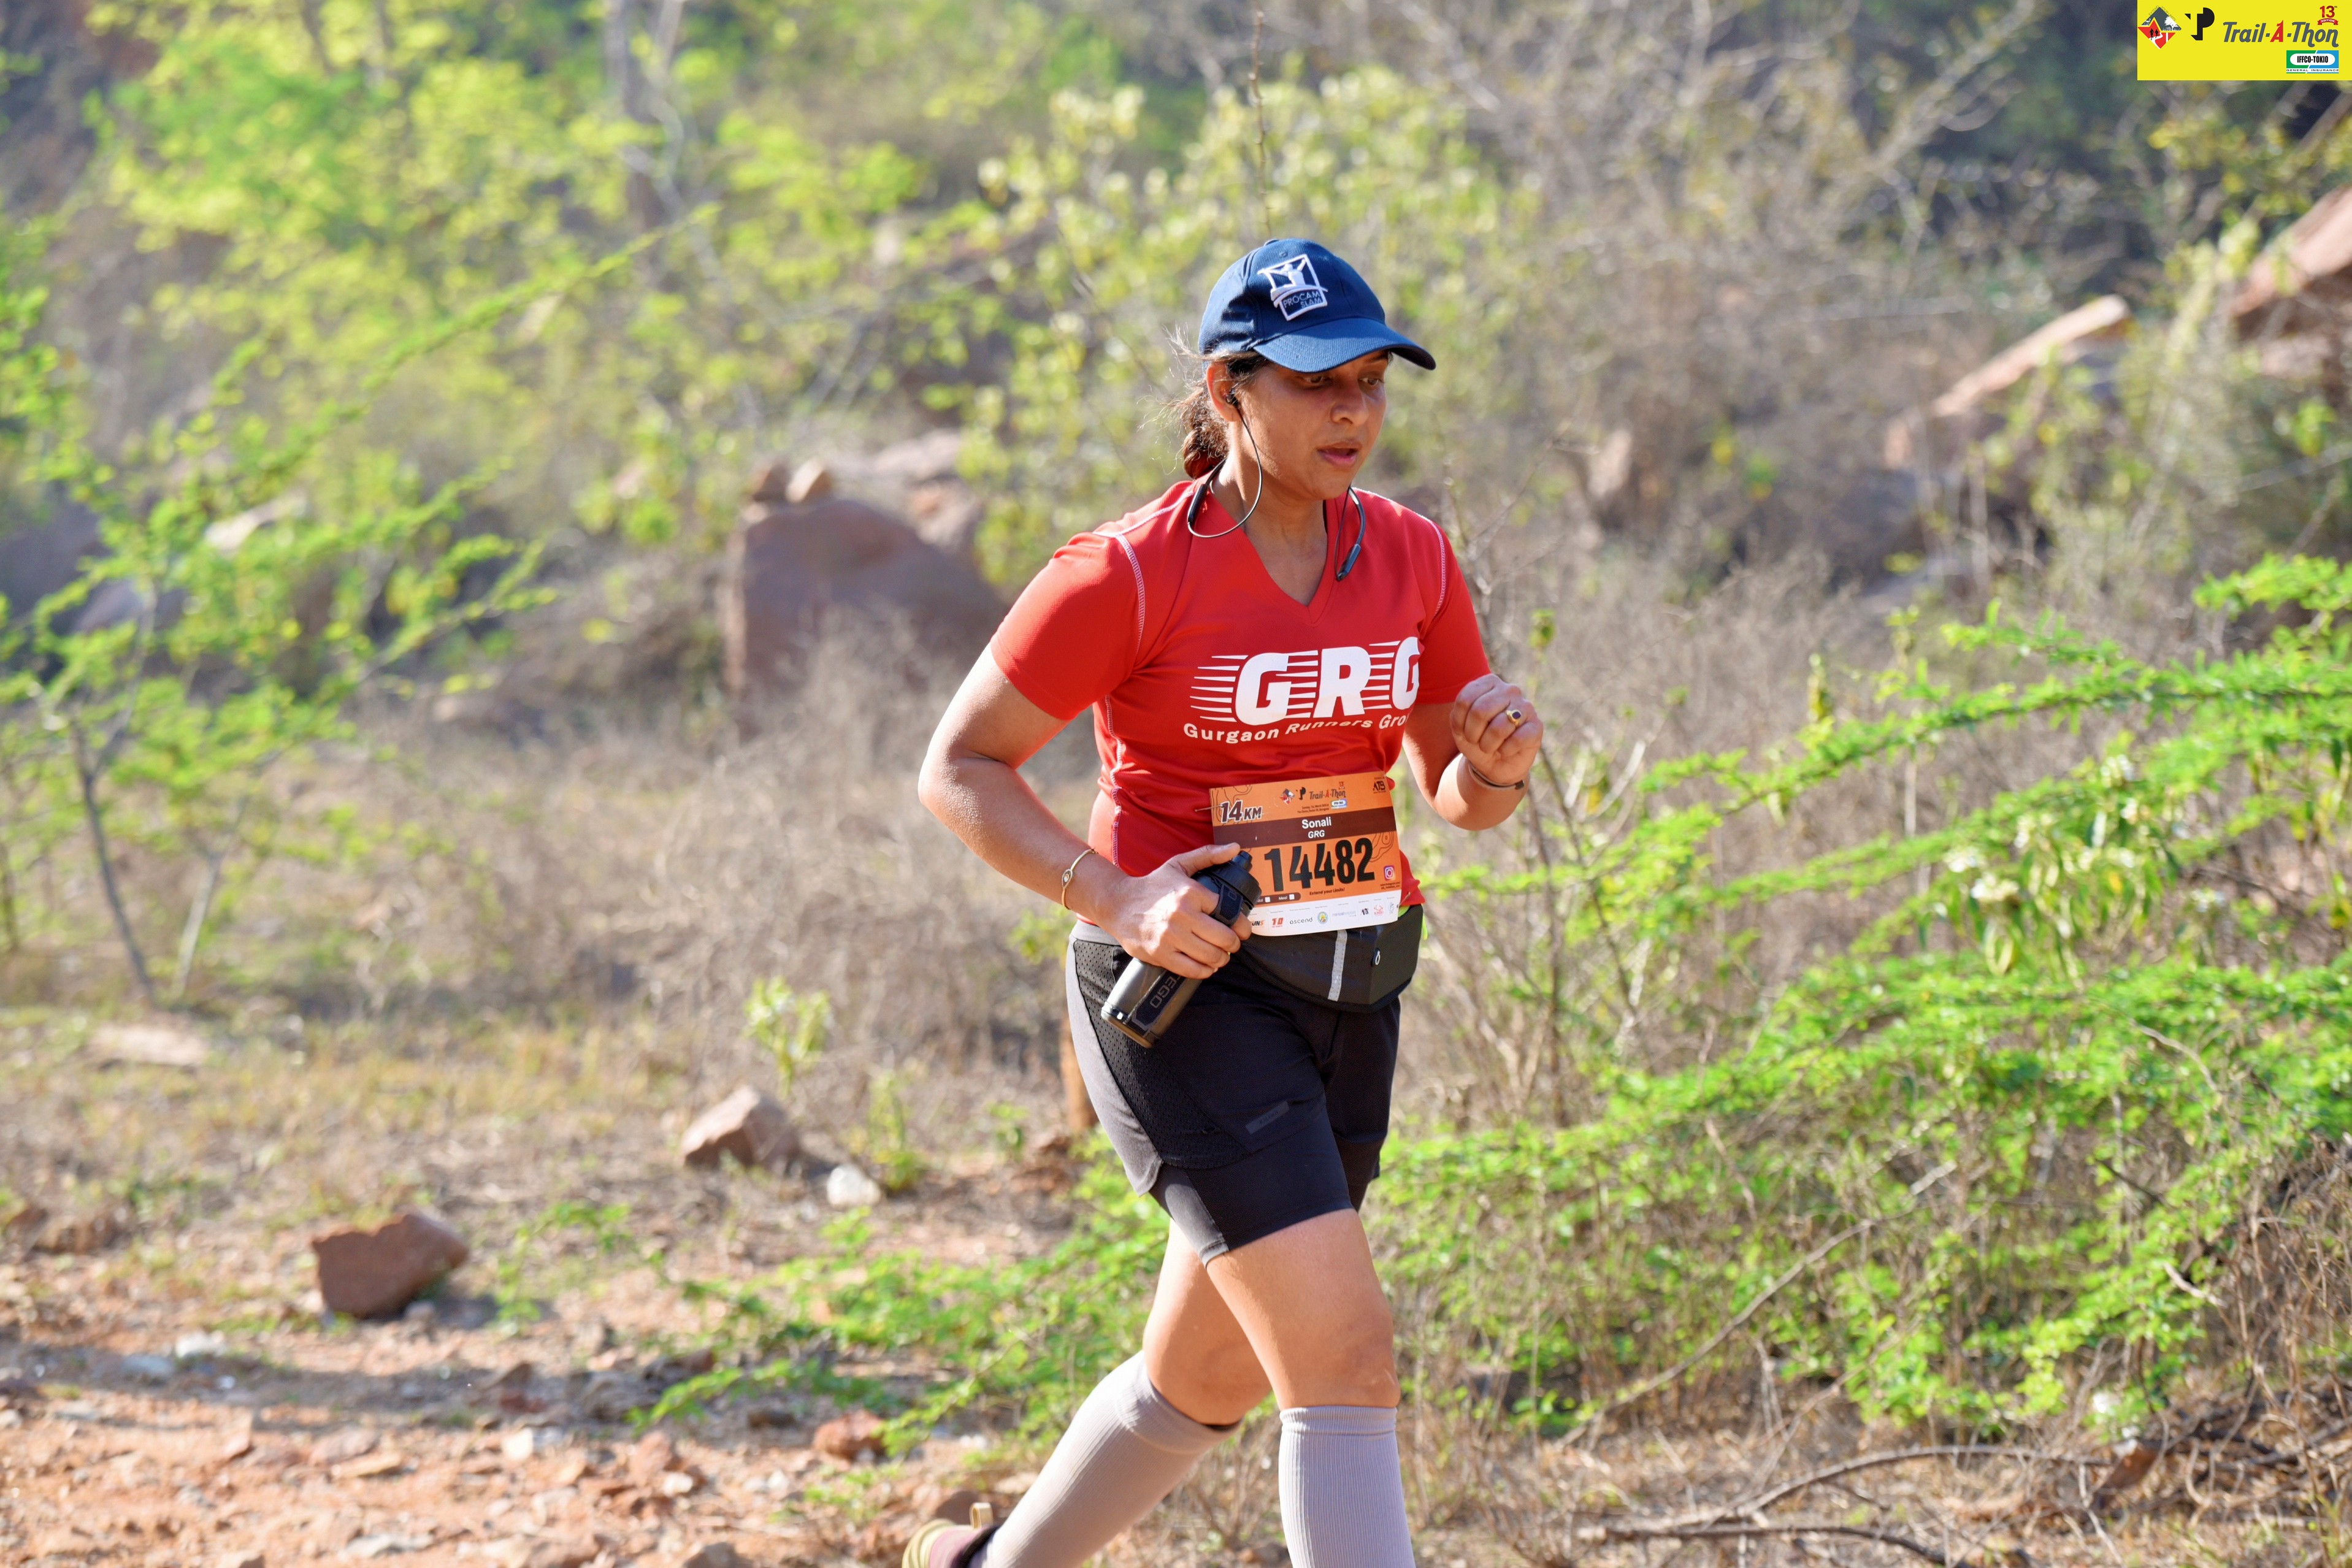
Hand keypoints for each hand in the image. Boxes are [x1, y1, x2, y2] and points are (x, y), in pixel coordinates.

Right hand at [1100, 843, 1252, 977]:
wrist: (1116, 904)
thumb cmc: (1151, 886)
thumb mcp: (1178, 865)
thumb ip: (1208, 855)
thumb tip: (1235, 848)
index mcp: (1190, 892)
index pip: (1229, 912)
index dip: (1241, 924)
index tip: (1242, 929)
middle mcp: (1182, 915)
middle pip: (1224, 938)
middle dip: (1234, 944)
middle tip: (1232, 944)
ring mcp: (1170, 937)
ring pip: (1212, 956)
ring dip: (1222, 959)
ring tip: (1220, 955)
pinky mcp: (1160, 954)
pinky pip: (1193, 970)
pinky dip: (1205, 971)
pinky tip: (1206, 965)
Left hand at [1450, 674, 1542, 788]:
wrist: (1494, 764)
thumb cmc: (1476, 740)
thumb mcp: (1459, 727)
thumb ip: (1459, 715)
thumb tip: (1476, 713)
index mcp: (1490, 683)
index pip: (1466, 699)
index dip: (1460, 722)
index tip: (1463, 731)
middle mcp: (1509, 690)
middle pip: (1481, 711)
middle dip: (1473, 734)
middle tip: (1476, 742)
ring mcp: (1525, 707)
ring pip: (1499, 727)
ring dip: (1487, 744)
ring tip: (1489, 747)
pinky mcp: (1536, 726)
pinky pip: (1517, 739)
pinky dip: (1505, 750)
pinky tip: (1505, 750)